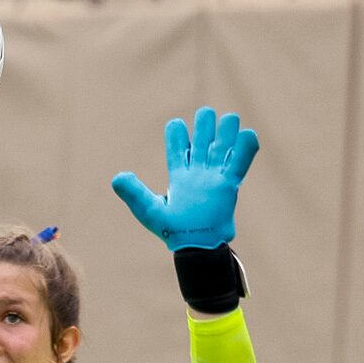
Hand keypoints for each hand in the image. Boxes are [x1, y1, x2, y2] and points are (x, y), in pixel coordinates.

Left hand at [110, 108, 259, 250]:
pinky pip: (241, 161)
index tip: (176, 126)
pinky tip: (246, 134)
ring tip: (227, 121)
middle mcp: (198, 172)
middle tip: (205, 116)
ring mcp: (215, 176)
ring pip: (223, 144)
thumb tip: (117, 177)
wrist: (197, 246)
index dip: (177, 133)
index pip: (178, 146)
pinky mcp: (230, 183)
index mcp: (179, 175)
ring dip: (227, 128)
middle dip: (205, 123)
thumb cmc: (173, 230)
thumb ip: (134, 193)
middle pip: (203, 138)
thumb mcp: (149, 211)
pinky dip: (246, 145)